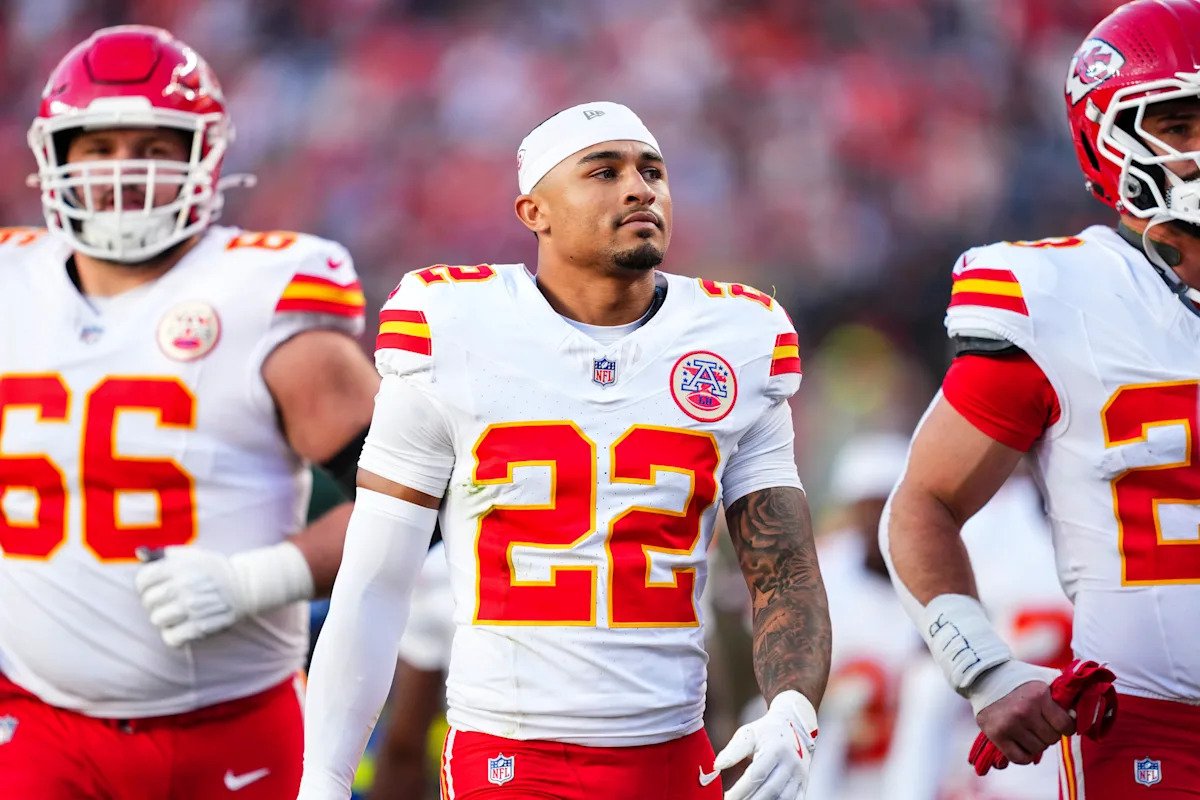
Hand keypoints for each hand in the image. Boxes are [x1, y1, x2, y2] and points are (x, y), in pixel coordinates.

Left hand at [134, 542, 312, 646]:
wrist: (245, 587)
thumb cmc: (214, 571)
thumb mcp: (193, 555)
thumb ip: (165, 554)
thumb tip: (140, 552)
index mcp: (179, 567)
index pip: (143, 580)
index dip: (145, 585)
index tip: (155, 587)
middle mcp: (183, 586)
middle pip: (148, 601)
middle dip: (155, 602)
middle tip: (169, 601)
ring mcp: (191, 608)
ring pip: (157, 619)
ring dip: (164, 618)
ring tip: (176, 614)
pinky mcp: (199, 627)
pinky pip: (171, 637)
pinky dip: (173, 635)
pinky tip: (181, 628)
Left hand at [712, 690, 817, 799]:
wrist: (795, 724)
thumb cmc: (766, 731)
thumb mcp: (748, 733)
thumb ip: (733, 751)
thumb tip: (716, 766)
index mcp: (775, 749)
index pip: (756, 775)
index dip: (740, 790)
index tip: (726, 798)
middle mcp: (791, 763)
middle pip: (770, 790)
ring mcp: (800, 774)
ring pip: (783, 798)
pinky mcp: (804, 782)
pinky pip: (795, 799)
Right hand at [970, 659, 1115, 775]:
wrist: (985, 677)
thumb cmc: (1021, 679)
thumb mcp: (1045, 679)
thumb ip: (1067, 689)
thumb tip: (1095, 695)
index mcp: (1039, 696)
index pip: (1066, 727)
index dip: (1066, 726)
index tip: (1059, 721)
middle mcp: (1024, 711)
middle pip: (1051, 739)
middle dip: (1049, 733)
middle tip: (1040, 723)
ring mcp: (1009, 724)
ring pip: (1037, 749)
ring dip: (1036, 743)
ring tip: (1028, 729)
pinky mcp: (995, 734)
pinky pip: (1020, 758)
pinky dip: (1024, 755)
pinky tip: (1020, 742)